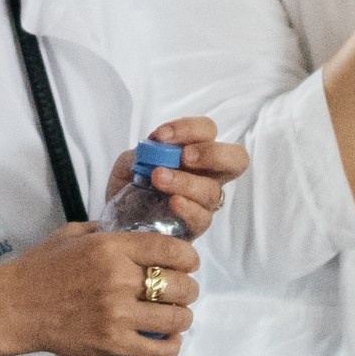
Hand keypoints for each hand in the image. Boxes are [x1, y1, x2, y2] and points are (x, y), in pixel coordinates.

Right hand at [0, 224, 200, 355]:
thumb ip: (106, 232)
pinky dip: (170, 346)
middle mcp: (118, 279)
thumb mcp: (72, 235)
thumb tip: (134, 235)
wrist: (14, 306)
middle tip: (181, 292)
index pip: (172, 249)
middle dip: (187, 289)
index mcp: (111, 247)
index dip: (189, 258)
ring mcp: (116, 314)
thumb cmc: (41, 269)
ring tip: (175, 316)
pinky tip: (167, 340)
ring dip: (181, 317)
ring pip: (175, 318)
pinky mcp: (112, 343)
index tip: (188, 264)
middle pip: (180, 285)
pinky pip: (158, 350)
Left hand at [104, 117, 245, 239]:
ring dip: (186, 181)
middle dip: (212, 154)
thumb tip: (152, 150)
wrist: (118, 220)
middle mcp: (208, 176)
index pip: (207, 131)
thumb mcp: (129, 162)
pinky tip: (172, 202)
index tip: (160, 136)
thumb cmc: (132, 185)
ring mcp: (204, 203)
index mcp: (196, 152)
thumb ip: (141, 153)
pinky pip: (202, 218)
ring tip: (159, 178)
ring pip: (213, 191)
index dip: (189, 128)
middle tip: (185, 157)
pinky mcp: (195, 227)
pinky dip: (188, 208)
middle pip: (236, 159)